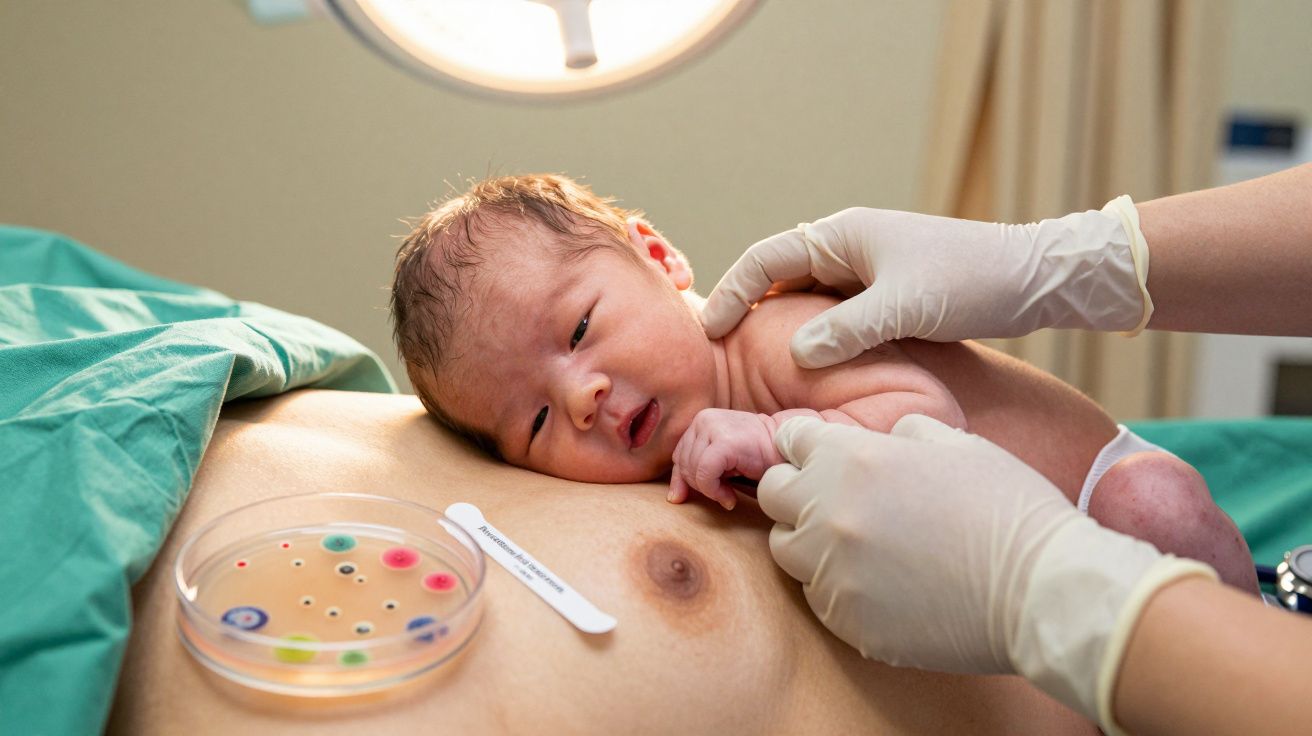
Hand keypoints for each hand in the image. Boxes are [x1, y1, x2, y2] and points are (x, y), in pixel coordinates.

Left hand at [669, 409, 780, 509]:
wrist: (788, 448)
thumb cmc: (757, 457)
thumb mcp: (720, 462)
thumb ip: (695, 473)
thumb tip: (673, 499)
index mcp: (701, 420)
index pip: (678, 457)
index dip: (688, 481)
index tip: (709, 492)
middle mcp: (703, 419)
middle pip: (682, 466)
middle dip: (701, 487)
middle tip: (723, 493)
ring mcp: (713, 427)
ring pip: (692, 472)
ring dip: (710, 491)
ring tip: (729, 494)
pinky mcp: (724, 442)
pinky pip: (704, 475)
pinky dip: (714, 492)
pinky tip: (729, 497)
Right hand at [700, 199, 1151, 368]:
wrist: (1036, 277)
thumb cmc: (972, 280)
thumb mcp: (905, 307)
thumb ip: (846, 331)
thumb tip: (796, 356)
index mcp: (843, 235)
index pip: (766, 258)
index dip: (733, 293)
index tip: (710, 333)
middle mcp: (847, 246)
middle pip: (777, 275)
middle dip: (746, 310)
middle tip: (719, 353)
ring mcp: (866, 270)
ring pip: (804, 298)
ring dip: (778, 325)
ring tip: (750, 364)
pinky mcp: (885, 293)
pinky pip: (832, 314)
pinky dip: (811, 335)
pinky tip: (804, 366)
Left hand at [758, 415, 1215, 727]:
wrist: (1041, 588)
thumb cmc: (1007, 507)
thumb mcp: (956, 443)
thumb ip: (901, 433)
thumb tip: (884, 438)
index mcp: (851, 458)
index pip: (790, 441)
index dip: (808, 448)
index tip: (823, 459)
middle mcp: (828, 512)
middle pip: (774, 496)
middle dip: (797, 494)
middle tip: (837, 504)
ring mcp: (832, 570)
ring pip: (786, 550)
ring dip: (812, 544)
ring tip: (862, 548)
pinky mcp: (845, 620)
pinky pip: (818, 599)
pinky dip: (839, 589)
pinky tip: (882, 586)